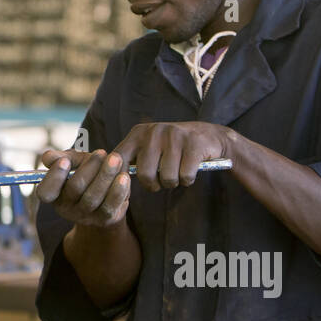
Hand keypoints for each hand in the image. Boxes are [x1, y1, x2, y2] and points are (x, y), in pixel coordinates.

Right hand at [36, 148, 129, 227]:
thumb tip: (47, 157)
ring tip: (116, 159)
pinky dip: (117, 191)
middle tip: (101, 152)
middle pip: (75, 189)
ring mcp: (84, 216)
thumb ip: (61, 158)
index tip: (64, 161)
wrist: (107, 191)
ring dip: (105, 176)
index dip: (54, 177)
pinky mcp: (103, 220)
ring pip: (93, 197)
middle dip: (89, 168)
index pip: (45, 192)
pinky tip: (124, 177)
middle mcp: (66, 209)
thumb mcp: (73, 162)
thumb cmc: (86, 172)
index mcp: (54, 195)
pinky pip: (109, 207)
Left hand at [112, 121, 232, 191]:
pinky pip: (185, 176)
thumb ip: (132, 158)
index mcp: (138, 133)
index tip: (128, 189)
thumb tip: (111, 181)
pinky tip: (190, 171)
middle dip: (154, 185)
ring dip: (173, 182)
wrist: (209, 136)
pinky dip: (188, 180)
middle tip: (162, 182)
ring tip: (177, 173)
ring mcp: (174, 136)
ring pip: (167, 178)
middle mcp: (154, 131)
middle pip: (145, 174)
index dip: (120, 179)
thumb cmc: (173, 148)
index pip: (119, 159)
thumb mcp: (149, 146)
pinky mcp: (194, 144)